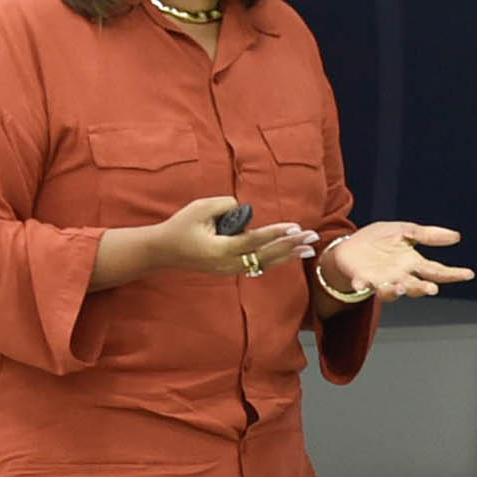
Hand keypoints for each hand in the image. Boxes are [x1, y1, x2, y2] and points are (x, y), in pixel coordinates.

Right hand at [144, 196, 317, 282]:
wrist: (164, 250)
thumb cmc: (181, 226)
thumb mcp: (200, 207)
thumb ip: (226, 205)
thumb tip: (247, 212)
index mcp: (221, 249)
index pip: (254, 240)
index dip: (276, 233)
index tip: (295, 227)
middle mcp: (228, 264)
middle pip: (266, 255)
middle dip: (291, 246)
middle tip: (312, 238)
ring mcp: (230, 270)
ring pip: (265, 263)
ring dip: (287, 255)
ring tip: (309, 249)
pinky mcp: (230, 270)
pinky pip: (257, 265)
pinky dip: (275, 259)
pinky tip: (290, 254)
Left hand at [319, 222, 473, 300]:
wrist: (350, 246)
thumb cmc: (379, 240)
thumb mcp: (405, 230)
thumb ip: (428, 235)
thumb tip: (456, 236)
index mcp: (412, 263)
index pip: (437, 271)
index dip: (452, 274)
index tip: (468, 274)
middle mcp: (400, 276)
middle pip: (416, 286)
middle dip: (423, 288)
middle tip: (431, 289)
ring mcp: (381, 279)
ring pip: (393, 290)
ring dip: (397, 290)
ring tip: (402, 287)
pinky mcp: (362, 279)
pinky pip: (362, 285)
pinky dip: (362, 285)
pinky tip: (361, 284)